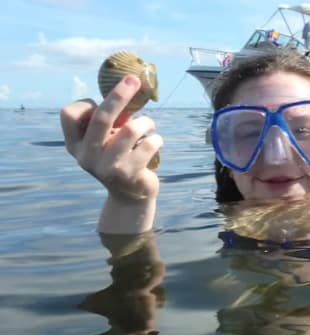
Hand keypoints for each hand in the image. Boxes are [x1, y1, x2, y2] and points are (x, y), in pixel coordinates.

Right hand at [60, 75, 162, 202]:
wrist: (130, 196)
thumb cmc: (119, 158)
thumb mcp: (107, 139)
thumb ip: (109, 120)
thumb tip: (128, 84)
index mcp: (75, 144)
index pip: (69, 114)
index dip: (86, 104)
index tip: (100, 105)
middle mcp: (86, 156)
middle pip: (101, 117)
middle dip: (119, 95)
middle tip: (134, 79)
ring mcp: (107, 167)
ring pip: (131, 129)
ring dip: (146, 122)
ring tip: (150, 125)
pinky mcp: (129, 175)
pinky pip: (149, 144)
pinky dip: (157, 138)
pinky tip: (156, 142)